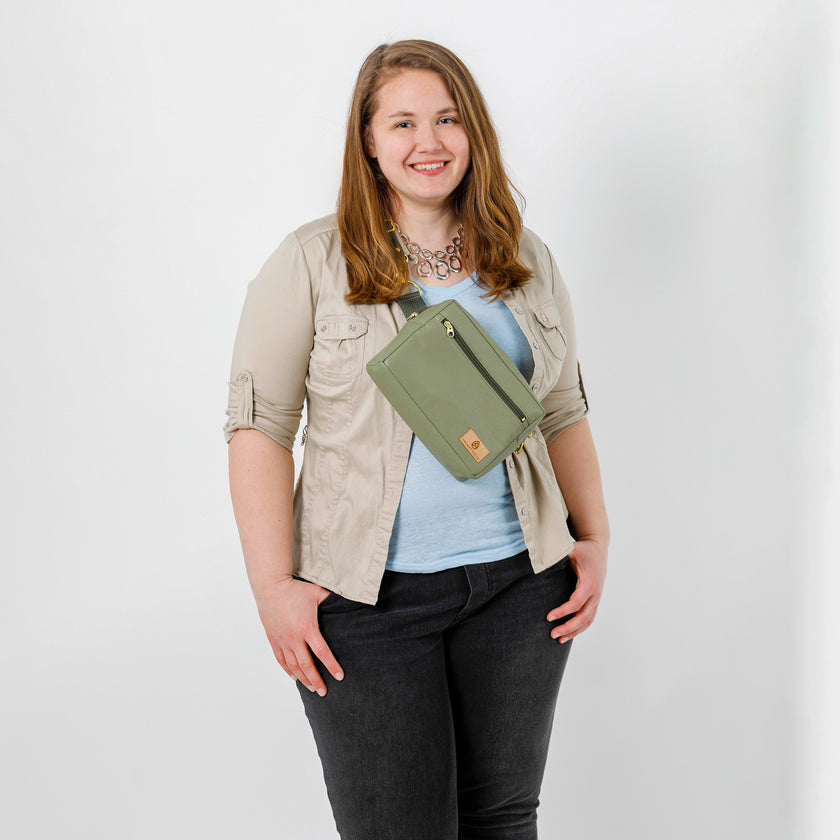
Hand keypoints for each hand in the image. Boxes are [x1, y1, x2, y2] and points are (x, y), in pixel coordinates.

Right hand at [255, 577, 343, 695]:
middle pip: (307, 665)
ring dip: (303, 679)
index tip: (339, 676)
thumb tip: (348, 601)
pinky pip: (281, 660)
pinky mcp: (273, 640)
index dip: (332, 666)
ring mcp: (282, 641)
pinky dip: (289, 670)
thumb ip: (332, 600)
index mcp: (308, 628)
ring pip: (294, 666)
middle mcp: (294, 638)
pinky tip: (295, 677)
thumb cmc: (295, 589)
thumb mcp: (317, 593)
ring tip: (312, 688)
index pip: (322, 653)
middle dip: (317, 680)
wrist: (271, 587)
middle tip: (324, 692)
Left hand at [546, 538, 607, 643]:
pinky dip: (580, 628)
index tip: (548, 617)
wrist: (599, 548)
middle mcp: (595, 593)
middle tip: (552, 634)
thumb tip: (541, 559)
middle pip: (583, 617)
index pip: (576, 603)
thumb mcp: (571, 549)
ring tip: (559, 639)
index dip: (562, 612)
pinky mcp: (595, 600)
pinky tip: (569, 634)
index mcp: (589, 583)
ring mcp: (597, 598)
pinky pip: (590, 617)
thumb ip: (557, 554)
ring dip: (574, 631)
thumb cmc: (583, 549)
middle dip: (568, 627)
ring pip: (588, 620)